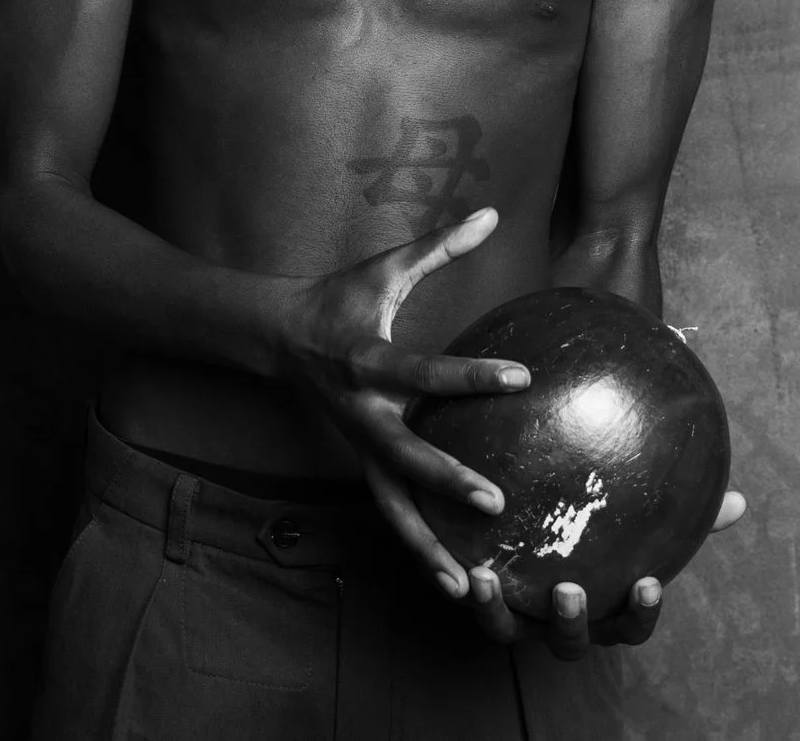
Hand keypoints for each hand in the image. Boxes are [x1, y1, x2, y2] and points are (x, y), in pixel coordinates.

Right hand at [272, 208, 529, 599]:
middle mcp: (362, 413)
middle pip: (404, 455)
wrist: (276, 337)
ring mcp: (359, 445)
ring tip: (467, 587)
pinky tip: (455, 582)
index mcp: (367, 360)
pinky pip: (392, 512)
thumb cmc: (338, 298)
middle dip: (447, 480)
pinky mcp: (362, 464)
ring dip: (426, 546)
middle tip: (495, 502)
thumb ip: (439, 246)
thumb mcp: (383, 268)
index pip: (425, 371)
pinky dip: (419, 547)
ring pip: (392, 506)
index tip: (522, 379)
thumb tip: (493, 213)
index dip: (471, 376)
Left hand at [464, 487, 750, 655]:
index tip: (648, 581)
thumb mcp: (636, 520)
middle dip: (570, 622)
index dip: (640, 612)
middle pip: (570, 641)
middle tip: (568, 590)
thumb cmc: (596, 531)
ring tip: (486, 576)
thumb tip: (740, 502)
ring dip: (497, 610)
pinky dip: (461, 588)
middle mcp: (560, 621)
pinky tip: (454, 556)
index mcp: (604, 609)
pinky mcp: (480, 598)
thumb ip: (684, 516)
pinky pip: (468, 600)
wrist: (525, 522)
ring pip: (507, 632)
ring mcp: (518, 616)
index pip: (631, 625)